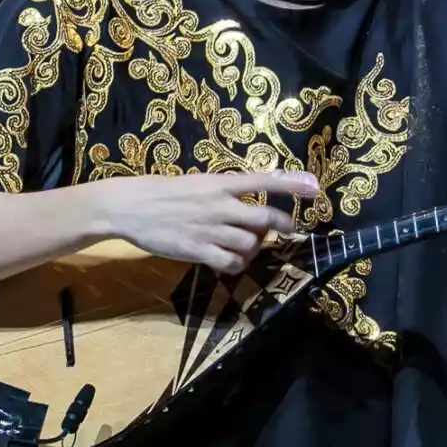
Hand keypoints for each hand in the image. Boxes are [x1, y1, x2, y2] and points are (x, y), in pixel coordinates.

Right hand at [91, 170, 320, 274]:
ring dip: (255, 247)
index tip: (315, 188)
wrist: (130, 206)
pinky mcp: (198, 250)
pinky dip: (238, 265)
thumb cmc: (164, 192)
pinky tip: (230, 261)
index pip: (264, 181)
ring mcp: (210, 229)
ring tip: (245, 245)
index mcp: (220, 183)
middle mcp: (220, 205)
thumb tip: (250, 202)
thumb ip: (225, 192)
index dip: (292, 185)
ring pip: (251, 243)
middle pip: (266, 218)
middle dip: (282, 226)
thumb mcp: (198, 183)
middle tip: (285, 229)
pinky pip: (231, 263)